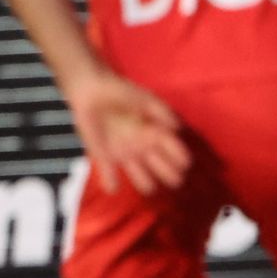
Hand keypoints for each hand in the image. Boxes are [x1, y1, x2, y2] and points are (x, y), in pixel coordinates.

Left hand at [63, 66, 190, 195]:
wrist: (91, 90)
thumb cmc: (120, 91)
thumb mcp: (144, 98)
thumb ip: (161, 111)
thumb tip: (178, 128)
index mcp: (155, 133)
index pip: (172, 149)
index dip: (180, 157)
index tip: (186, 164)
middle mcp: (143, 147)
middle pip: (161, 167)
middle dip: (169, 174)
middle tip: (175, 180)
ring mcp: (125, 153)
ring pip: (139, 176)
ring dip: (145, 183)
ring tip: (149, 187)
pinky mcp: (104, 156)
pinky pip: (109, 173)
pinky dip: (110, 182)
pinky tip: (113, 187)